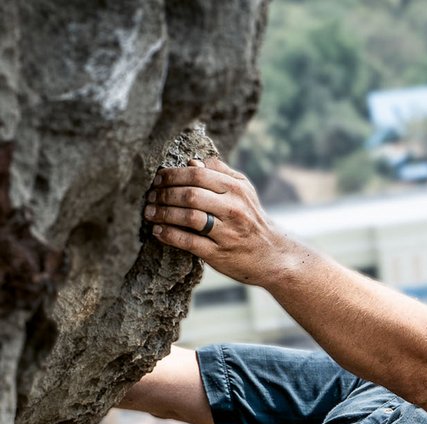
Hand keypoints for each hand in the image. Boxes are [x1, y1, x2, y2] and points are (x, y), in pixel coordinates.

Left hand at [144, 157, 297, 287]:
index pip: (197, 174)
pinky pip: (189, 242)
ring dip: (163, 213)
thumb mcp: (244, 191)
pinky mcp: (220, 254)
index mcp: (236, 189)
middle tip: (150, 196)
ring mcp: (227, 233)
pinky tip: (158, 231)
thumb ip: (220, 173)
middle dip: (164, 194)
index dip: (172, 175)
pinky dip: (169, 235)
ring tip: (149, 213)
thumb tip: (193, 161)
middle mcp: (233, 209)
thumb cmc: (252, 220)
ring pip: (188, 217)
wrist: (273, 256)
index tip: (157, 179)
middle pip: (190, 194)